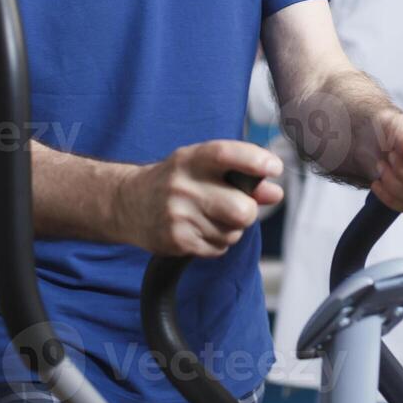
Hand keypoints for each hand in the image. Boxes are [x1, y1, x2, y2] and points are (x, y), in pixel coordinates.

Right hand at [114, 140, 283, 256]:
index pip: (226, 154)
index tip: (274, 168)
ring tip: (209, 216)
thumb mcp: (202, 166)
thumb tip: (275, 193)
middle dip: (248, 211)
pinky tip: (200, 229)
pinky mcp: (177, 241)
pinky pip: (219, 248)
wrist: (128, 203)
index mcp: (192, 159)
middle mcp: (184, 186)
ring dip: (231, 228)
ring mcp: (179, 216)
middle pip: (242, 209)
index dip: (255, 161)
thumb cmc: (175, 180)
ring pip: (233, 232)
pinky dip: (217, 242)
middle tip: (238, 206)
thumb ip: (240, 175)